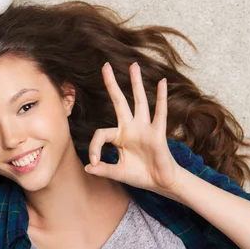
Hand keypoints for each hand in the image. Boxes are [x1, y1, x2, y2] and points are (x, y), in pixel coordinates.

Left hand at [85, 62, 181, 196]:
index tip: (94, 162)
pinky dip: (162, 97)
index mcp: (119, 136)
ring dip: (136, 83)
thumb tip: (87, 167)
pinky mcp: (158, 133)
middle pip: (120, 101)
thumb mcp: (118, 172)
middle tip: (105, 65)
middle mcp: (131, 127)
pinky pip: (160, 113)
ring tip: (133, 65)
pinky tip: (162, 82)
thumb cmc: (140, 175)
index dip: (94, 147)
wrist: (161, 183)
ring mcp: (145, 128)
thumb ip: (103, 170)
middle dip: (112, 84)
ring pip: (140, 101)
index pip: (101, 133)